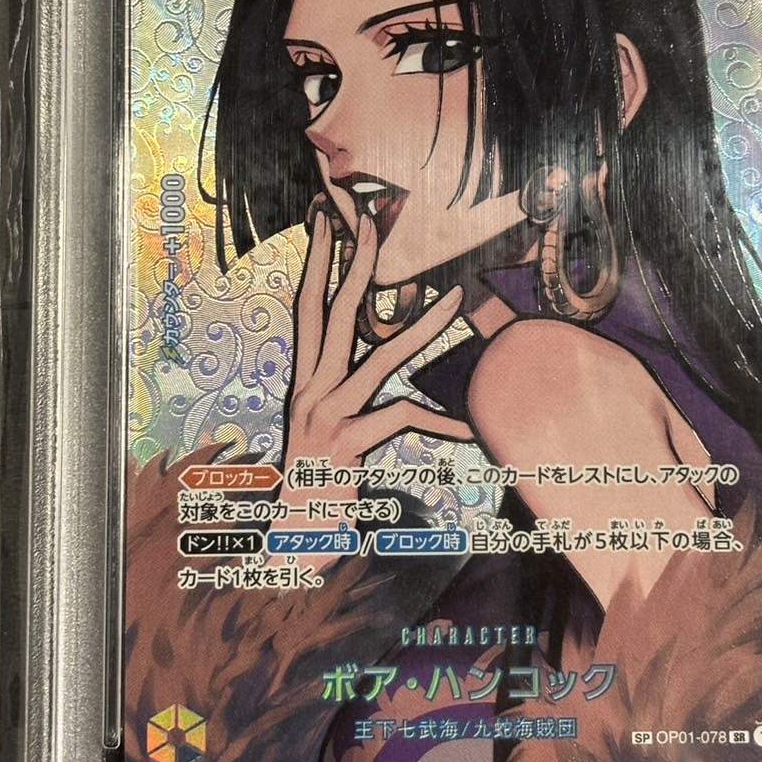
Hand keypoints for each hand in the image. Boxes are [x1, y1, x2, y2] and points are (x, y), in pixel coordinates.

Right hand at [282, 208, 472, 476]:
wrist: (289, 542)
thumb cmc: (314, 486)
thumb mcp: (321, 430)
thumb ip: (340, 393)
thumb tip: (368, 362)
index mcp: (303, 381)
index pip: (306, 306)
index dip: (316, 261)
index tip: (326, 219)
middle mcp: (308, 390)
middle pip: (332, 312)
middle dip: (354, 262)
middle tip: (370, 219)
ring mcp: (325, 416)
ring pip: (380, 357)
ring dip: (422, 326)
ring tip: (457, 299)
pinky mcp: (346, 446)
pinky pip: (402, 418)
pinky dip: (441, 423)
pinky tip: (471, 432)